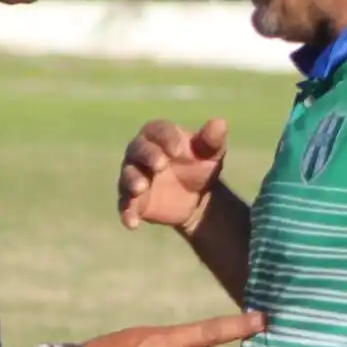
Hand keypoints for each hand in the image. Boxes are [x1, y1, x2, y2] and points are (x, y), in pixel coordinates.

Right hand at [118, 118, 227, 232]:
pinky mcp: (133, 199)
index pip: (158, 131)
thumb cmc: (200, 165)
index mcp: (159, 135)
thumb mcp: (211, 152)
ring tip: (141, 188)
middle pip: (138, 149)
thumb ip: (212, 139)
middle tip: (160, 165)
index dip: (167, 138)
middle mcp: (141, 152)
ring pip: (128, 175)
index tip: (179, 151)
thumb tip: (220, 122)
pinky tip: (133, 223)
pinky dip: (127, 212)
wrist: (196, 196)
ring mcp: (134, 176)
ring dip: (132, 181)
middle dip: (147, 156)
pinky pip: (125, 205)